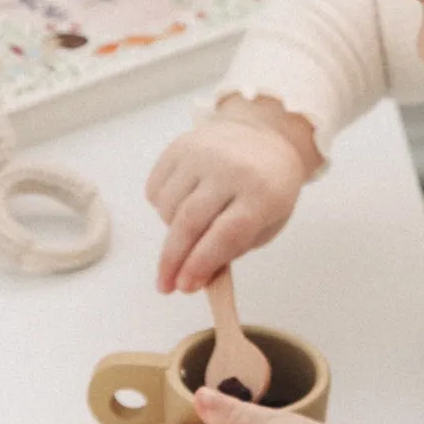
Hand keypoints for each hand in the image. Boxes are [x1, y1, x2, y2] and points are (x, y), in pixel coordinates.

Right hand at [145, 97, 319, 294]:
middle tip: (164, 285)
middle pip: (191, 222)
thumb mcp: (267, 223)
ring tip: (188, 232)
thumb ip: (232, 251)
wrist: (265, 136)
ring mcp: (202, 153)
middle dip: (173, 260)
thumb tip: (193, 278)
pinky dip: (162, 208)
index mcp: (262, 192)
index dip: (201, 264)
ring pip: (168, 208)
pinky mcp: (179, 145)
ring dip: (170, 232)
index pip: (225, 234)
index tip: (183, 287)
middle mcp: (230, 168)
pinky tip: (181, 205)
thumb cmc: (268, 187)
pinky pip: (155, 190)